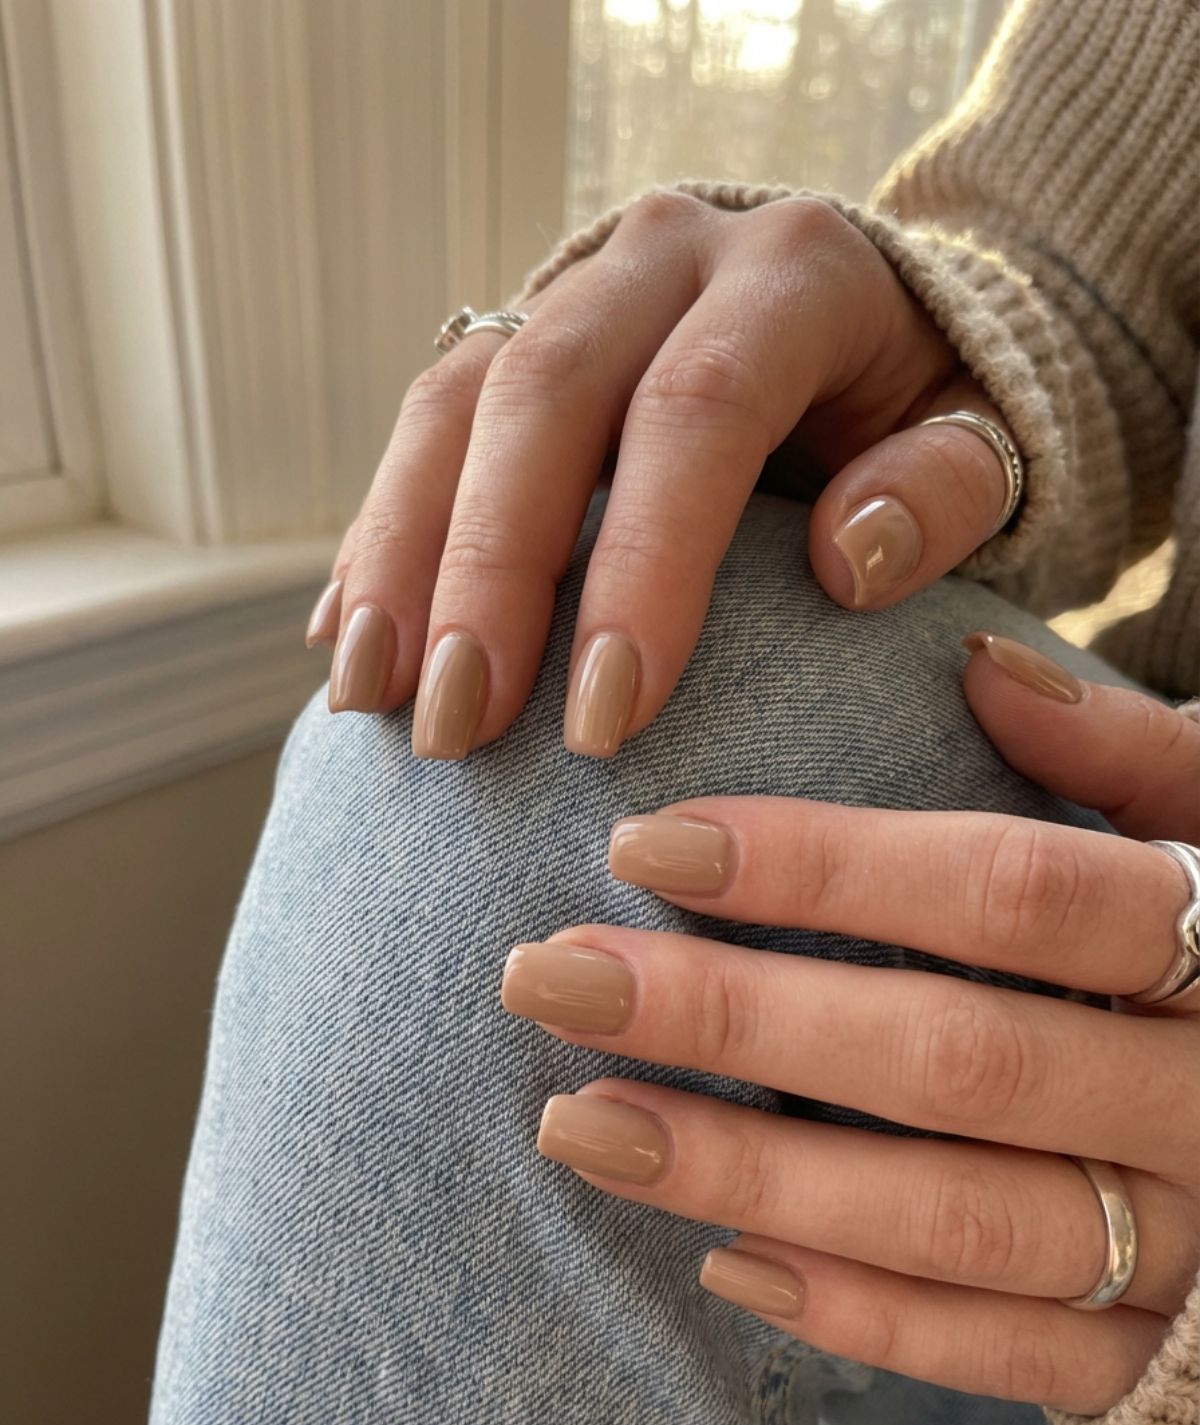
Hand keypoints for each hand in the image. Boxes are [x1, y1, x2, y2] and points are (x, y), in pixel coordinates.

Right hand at [309, 191, 1014, 754]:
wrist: (869, 323)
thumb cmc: (924, 407)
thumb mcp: (978, 440)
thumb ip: (943, 490)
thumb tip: (850, 560)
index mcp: (790, 272)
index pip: (699, 408)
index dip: (641, 563)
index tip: (606, 721)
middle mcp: (662, 260)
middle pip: (542, 396)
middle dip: (485, 572)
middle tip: (457, 731)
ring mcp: (571, 290)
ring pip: (454, 403)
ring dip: (400, 559)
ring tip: (371, 700)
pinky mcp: (512, 341)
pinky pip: (424, 429)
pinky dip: (383, 540)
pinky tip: (351, 644)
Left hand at [501, 640, 1199, 1413]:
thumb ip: (1127, 760)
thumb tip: (982, 664)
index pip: (1012, 893)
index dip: (825, 867)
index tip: (643, 846)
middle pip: (951, 1060)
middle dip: (734, 1020)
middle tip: (548, 981)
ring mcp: (1187, 1241)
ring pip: (954, 1220)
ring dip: (751, 1175)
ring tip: (578, 1125)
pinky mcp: (1152, 1354)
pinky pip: (999, 1353)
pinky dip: (857, 1312)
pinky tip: (716, 1257)